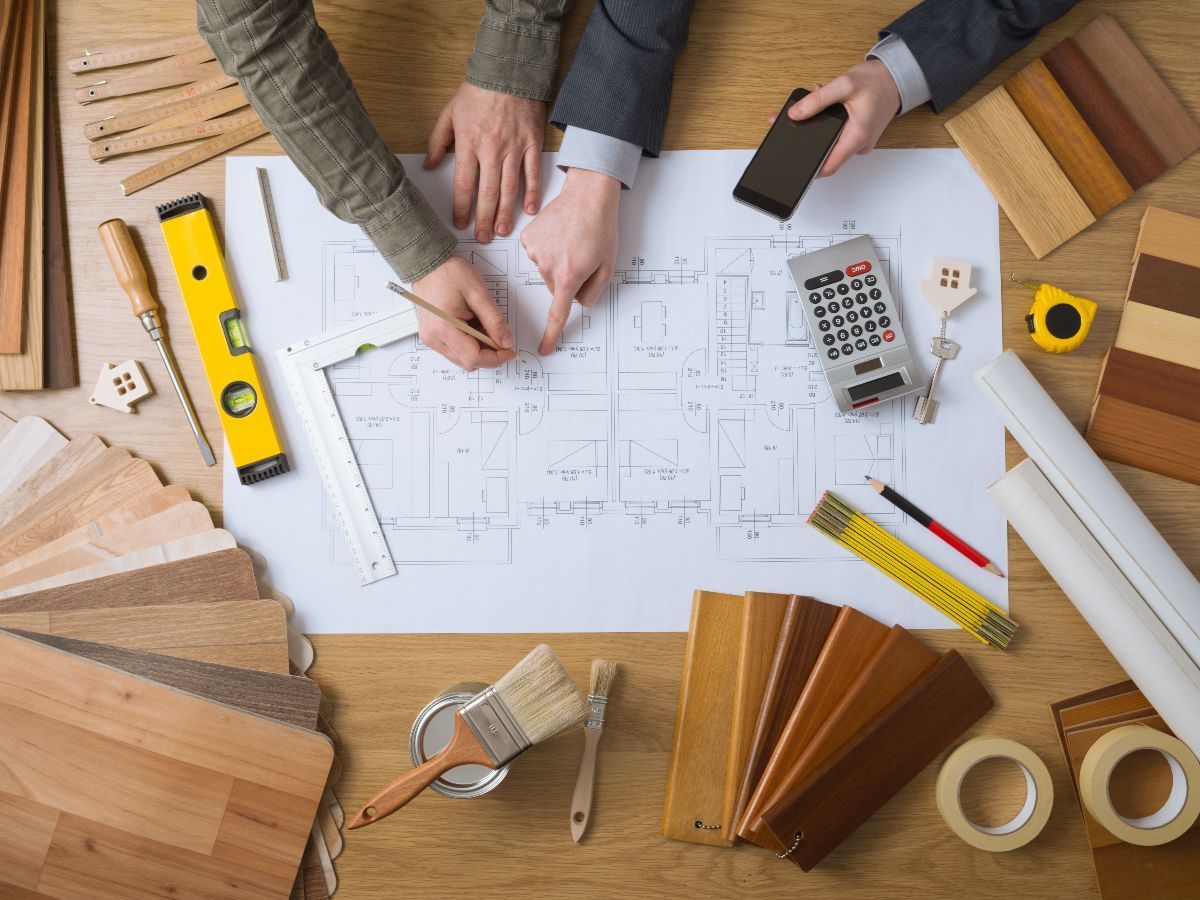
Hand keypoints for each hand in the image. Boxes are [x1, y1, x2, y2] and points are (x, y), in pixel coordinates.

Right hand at [412, 255, 515, 370]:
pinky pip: (454, 350)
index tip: (509, 351)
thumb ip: (495, 321)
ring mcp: (431, 339)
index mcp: (444, 328)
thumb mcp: (479, 294)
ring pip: (462, 358)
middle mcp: (434, 338)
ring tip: (482, 325)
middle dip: (488, 353)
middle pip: (468, 362)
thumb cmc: (449, 274)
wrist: (429, 264)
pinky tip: (472, 326)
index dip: (496, 358)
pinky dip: (468, 344)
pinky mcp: (431, 336)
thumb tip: (506, 342)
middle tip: (499, 336)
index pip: (474, 358)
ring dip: (478, 349)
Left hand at [424, 82, 544, 242]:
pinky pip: (532, 173)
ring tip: (502, 230)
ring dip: (506, 213)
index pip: (463, 185)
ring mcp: (514, 148)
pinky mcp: (531, 144)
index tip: (460, 223)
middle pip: (487, 193)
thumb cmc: (478, 91)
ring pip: (509, 188)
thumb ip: (437, 141)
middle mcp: (491, 150)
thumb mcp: (449, 113)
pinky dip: (531, 193)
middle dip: (484, 219)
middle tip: (483, 237)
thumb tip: (428, 166)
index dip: (461, 208)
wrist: (508, 70)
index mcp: (469, 144)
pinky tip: (529, 209)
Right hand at [520, 168, 619, 354]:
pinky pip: (538, 253)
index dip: (551, 333)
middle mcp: (548, 266)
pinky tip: (559, 234)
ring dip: (558, 261)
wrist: (588, 195)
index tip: (544, 348)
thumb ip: (594, 292)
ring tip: (571, 240)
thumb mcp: (607, 266)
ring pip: (546, 270)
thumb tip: (580, 303)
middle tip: (581, 256)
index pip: (558, 313)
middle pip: (555, 287)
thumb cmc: (601, 228)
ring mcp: (535, 251)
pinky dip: (548, 247)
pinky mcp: (528, 238)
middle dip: (567, 278)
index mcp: (569, 276)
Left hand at [775, 60, 900, 176]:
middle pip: (827, 154)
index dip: (810, 168)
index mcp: (857, 137)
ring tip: (816, 106)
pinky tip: (827, 108)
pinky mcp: (858, 137)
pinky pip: (839, 137)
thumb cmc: (877, 81)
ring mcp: (859, 142)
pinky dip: (830, 125)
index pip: (829, 166)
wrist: (897, 77)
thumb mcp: (844, 84)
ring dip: (820, 129)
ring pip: (832, 144)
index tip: (795, 163)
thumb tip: (796, 113)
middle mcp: (859, 144)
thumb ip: (818, 100)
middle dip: (810, 140)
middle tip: (797, 120)